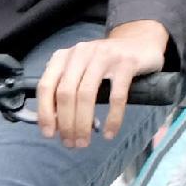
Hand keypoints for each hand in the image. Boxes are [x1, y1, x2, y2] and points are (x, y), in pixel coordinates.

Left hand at [36, 20, 168, 148]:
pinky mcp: (126, 63)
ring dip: (83, 124)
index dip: (45, 113)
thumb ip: (66, 89)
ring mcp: (104, 56)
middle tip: (71, 143)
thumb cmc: (106, 63)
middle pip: (66, 93)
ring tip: (85, 142)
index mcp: (65, 56)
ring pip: (86, 95)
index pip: (46, 85)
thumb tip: (55, 122)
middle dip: (66, 123)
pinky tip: (109, 133)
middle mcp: (81, 53)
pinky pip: (116, 97)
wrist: (140, 42)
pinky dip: (112, 119)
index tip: (50, 134)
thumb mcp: (81, 70)